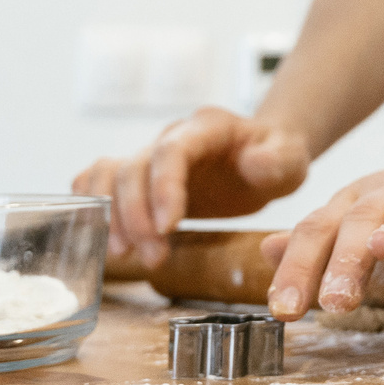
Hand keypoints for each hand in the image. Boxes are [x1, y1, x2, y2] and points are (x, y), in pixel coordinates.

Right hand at [71, 107, 310, 265]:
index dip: (163, 187)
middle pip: (134, 168)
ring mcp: (151, 156)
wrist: (264, 157)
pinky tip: (107, 239)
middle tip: (154, 257)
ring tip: (127, 256)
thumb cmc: (276, 158)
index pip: (172, 150)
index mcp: (207, 128)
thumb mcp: (290, 159)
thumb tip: (254, 165)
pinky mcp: (140, 177)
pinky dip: (93, 207)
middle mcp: (171, 137)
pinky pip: (97, 181)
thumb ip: (276, 160)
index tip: (169, 227)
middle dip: (137, 216)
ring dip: (111, 216)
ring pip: (108, 175)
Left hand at [261, 146, 383, 317]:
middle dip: (343, 263)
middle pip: (358, 225)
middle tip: (333, 303)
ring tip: (383, 246)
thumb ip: (320, 241)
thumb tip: (267, 250)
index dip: (297, 269)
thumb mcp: (360, 219)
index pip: (316, 236)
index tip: (282, 309)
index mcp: (354, 207)